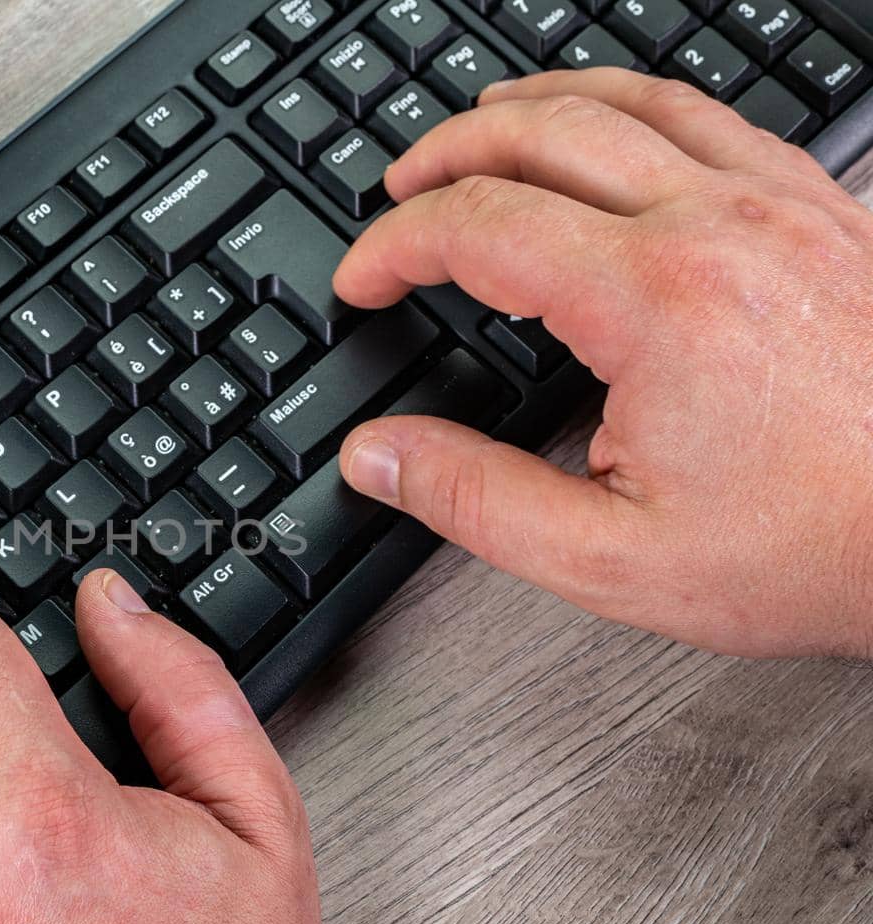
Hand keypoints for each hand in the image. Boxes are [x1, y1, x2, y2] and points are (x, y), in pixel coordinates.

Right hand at [333, 69, 872, 657]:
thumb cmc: (818, 546)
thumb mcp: (613, 558)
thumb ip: (476, 500)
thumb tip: (378, 456)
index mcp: (654, 301)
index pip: (479, 226)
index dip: (395, 245)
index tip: (364, 280)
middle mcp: (718, 226)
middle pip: (544, 131)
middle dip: (446, 152)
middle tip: (396, 190)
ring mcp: (781, 204)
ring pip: (630, 99)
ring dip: (533, 104)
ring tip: (480, 126)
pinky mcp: (825, 209)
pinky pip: (711, 116)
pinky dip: (631, 106)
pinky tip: (613, 132)